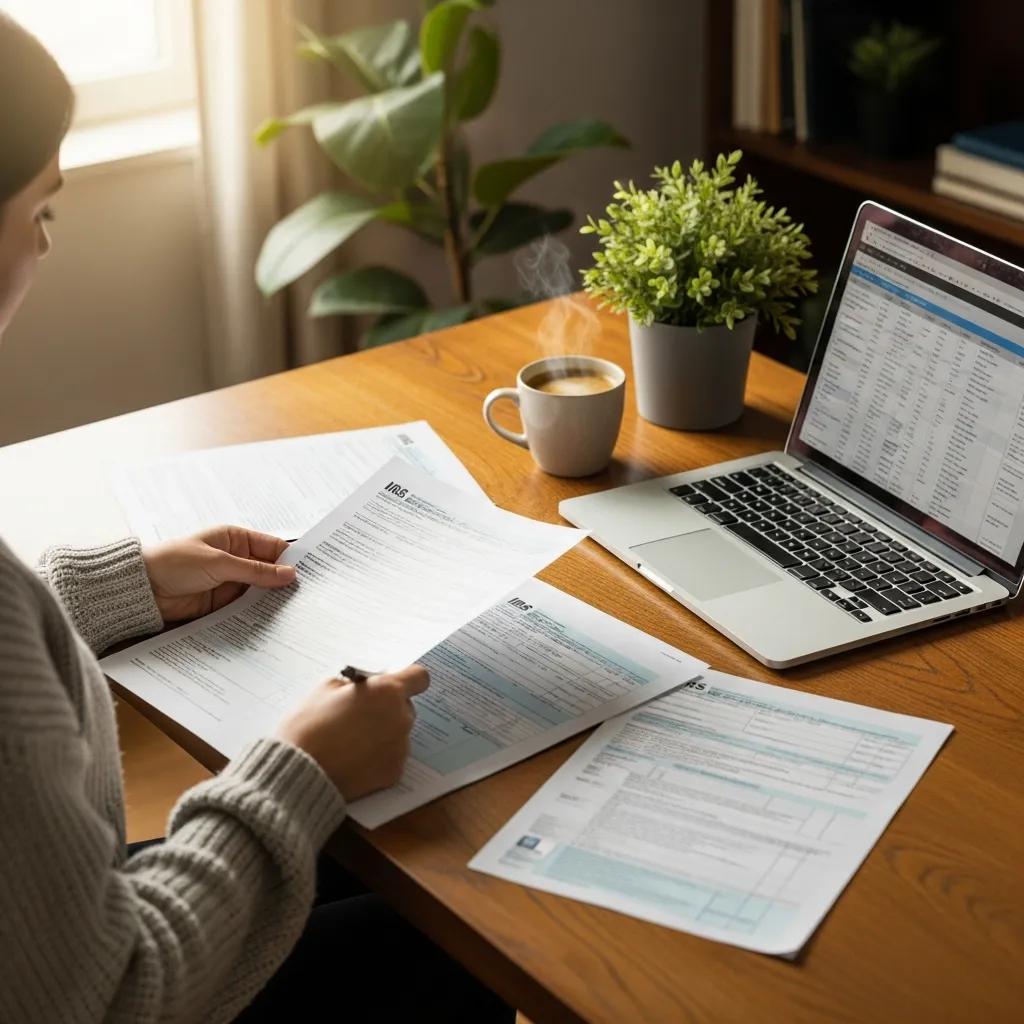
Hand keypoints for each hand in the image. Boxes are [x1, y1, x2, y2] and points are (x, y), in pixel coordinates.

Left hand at [143, 526, 296, 622]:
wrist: (142, 589)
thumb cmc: (175, 563)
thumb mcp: (219, 563)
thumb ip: (255, 571)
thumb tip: (289, 574)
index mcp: (235, 539)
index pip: (272, 546)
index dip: (291, 558)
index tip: (311, 570)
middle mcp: (235, 559)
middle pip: (269, 570)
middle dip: (285, 581)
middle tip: (308, 593)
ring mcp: (230, 582)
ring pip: (260, 591)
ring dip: (273, 599)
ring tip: (296, 609)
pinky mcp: (222, 603)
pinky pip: (246, 607)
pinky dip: (258, 613)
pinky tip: (272, 619)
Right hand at [275, 665, 429, 800]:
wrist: (300, 771)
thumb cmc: (308, 727)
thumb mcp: (325, 688)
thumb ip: (354, 684)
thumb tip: (364, 687)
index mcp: (387, 692)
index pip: (419, 677)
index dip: (407, 679)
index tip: (393, 685)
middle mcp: (401, 718)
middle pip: (405, 707)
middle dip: (387, 709)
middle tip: (360, 715)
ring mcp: (400, 747)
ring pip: (398, 734)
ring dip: (383, 734)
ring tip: (351, 741)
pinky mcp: (394, 772)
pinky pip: (391, 757)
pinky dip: (378, 757)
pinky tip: (354, 759)